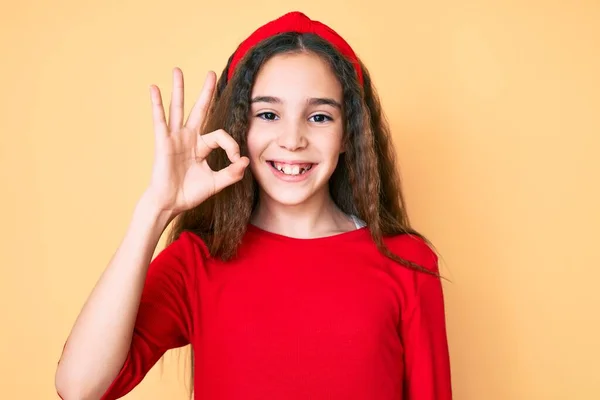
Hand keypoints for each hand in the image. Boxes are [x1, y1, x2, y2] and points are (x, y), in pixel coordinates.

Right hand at [145, 68, 248, 215]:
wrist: (170, 204)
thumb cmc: (189, 193)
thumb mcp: (216, 183)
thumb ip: (231, 173)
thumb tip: (245, 161)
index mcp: (201, 146)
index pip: (220, 135)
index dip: (231, 145)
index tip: (235, 160)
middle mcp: (188, 138)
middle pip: (199, 109)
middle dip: (205, 92)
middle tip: (211, 73)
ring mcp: (175, 138)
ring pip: (178, 108)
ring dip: (178, 89)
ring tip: (177, 70)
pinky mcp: (163, 142)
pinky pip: (160, 119)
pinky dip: (157, 104)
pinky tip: (154, 88)